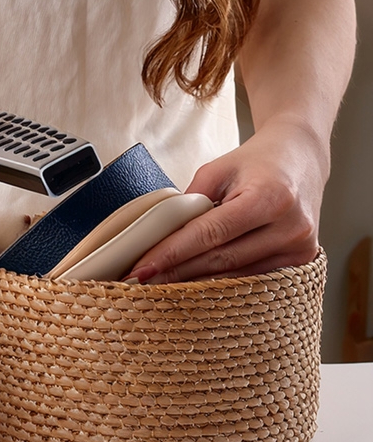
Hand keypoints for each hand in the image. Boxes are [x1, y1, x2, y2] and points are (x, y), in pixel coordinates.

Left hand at [126, 122, 328, 283]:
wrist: (301, 159)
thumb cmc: (256, 162)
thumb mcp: (217, 170)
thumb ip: (191, 203)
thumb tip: (161, 240)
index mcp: (269, 197)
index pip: (210, 233)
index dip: (172, 253)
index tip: (142, 268)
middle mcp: (291, 226)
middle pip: (221, 259)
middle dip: (176, 272)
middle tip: (140, 280)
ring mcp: (300, 247)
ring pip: (234, 274)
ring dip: (194, 281)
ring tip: (159, 282)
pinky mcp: (301, 260)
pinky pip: (251, 277)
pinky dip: (220, 279)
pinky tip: (193, 281)